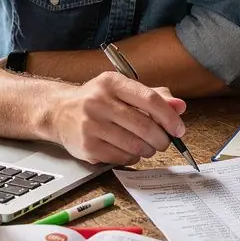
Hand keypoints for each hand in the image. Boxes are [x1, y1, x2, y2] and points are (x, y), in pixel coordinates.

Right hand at [52, 71, 187, 164]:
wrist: (59, 112)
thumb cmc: (98, 100)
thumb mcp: (123, 90)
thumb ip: (154, 97)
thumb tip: (180, 107)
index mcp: (112, 82)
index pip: (149, 100)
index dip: (169, 117)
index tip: (179, 129)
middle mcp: (99, 102)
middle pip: (144, 126)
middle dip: (162, 138)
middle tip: (165, 142)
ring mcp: (91, 125)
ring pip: (135, 145)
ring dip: (148, 150)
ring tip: (147, 146)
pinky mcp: (87, 147)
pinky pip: (122, 158)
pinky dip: (133, 158)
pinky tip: (130, 151)